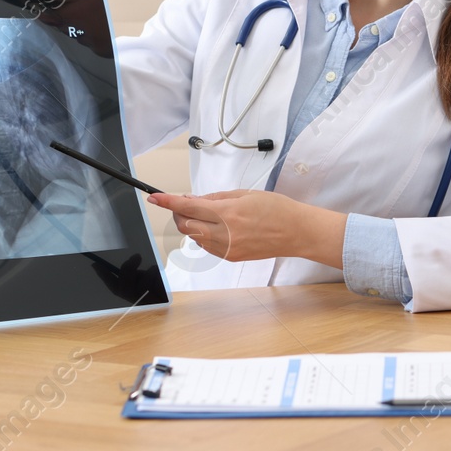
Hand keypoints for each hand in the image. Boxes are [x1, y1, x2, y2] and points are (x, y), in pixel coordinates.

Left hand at [148, 189, 347, 267]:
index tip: (154, 198)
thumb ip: (216, 197)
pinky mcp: (230, 257)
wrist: (295, 232)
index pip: (188, 206)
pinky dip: (203, 235)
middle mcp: (224, 233)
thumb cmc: (276, 209)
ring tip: (203, 213)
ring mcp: (226, 248)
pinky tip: (214, 226)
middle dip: (179, 213)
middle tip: (184, 203)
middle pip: (186, 225)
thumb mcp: (245, 194)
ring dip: (191, 224)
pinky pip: (206, 246)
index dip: (168, 202)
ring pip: (194, 237)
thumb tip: (193, 199)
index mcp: (228, 212)